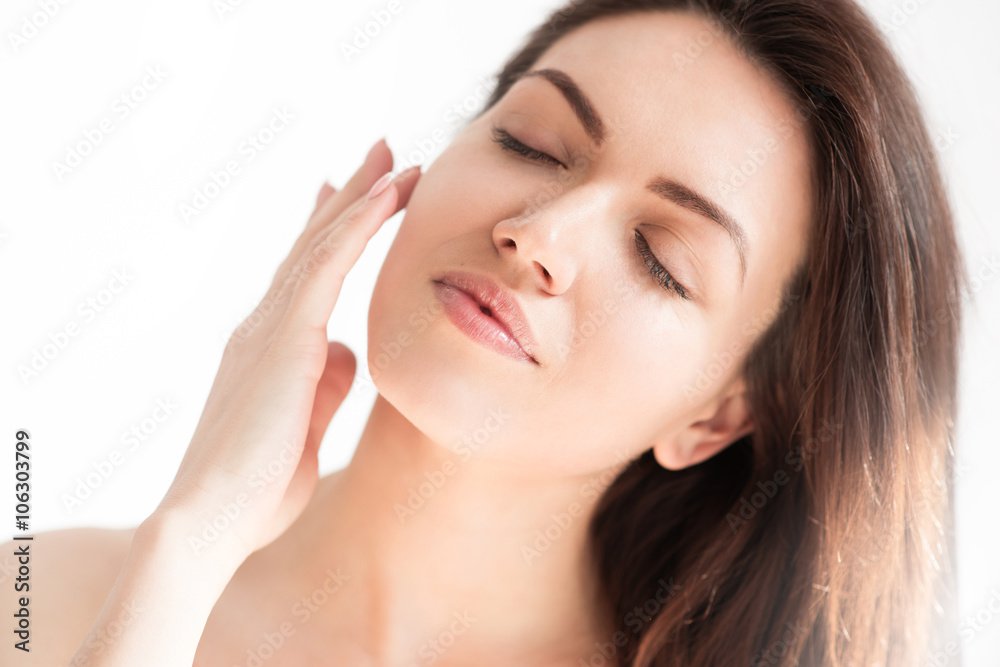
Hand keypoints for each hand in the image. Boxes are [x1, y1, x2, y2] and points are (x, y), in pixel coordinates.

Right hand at [151, 138, 419, 564]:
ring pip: (321, 243)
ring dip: (361, 196)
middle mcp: (265, 326)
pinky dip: (357, 226)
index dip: (331, 230)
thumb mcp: (306, 426)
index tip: (355, 195)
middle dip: (349, 196)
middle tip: (381, 155)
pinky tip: (385, 195)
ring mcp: (270, 328)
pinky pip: (326, 267)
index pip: (304, 275)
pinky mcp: (286, 340)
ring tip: (393, 158)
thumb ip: (326, 383)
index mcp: (270, 347)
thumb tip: (347, 352)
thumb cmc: (257, 487)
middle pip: (312, 244)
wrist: (212, 522)